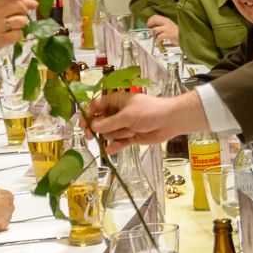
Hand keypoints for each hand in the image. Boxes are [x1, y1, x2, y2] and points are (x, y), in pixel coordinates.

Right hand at [87, 90, 204, 150]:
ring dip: (116, 135)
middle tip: (90, 136)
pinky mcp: (130, 137)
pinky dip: (114, 147)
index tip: (82, 124)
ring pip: (110, 133)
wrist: (170, 121)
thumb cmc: (149, 111)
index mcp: (116, 101)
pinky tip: (109, 151)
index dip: (88, 114)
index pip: (96, 106)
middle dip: (96, 129)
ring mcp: (124, 126)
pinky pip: (118, 143)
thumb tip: (94, 127)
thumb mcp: (128, 115)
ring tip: (130, 132)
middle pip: (100, 122)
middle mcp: (118, 113)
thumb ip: (110, 122)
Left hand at [146, 14, 179, 43]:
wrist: (186, 38)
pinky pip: (159, 36)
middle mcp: (167, 22)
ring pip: (155, 29)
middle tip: (149, 31)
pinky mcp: (169, 34)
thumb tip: (152, 29)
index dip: (150, 20)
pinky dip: (158, 40)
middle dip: (149, 25)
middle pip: (154, 20)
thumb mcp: (169, 27)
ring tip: (155, 38)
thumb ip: (162, 26)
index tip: (148, 25)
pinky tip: (160, 42)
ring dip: (153, 35)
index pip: (155, 16)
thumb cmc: (177, 34)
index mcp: (166, 20)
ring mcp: (168, 28)